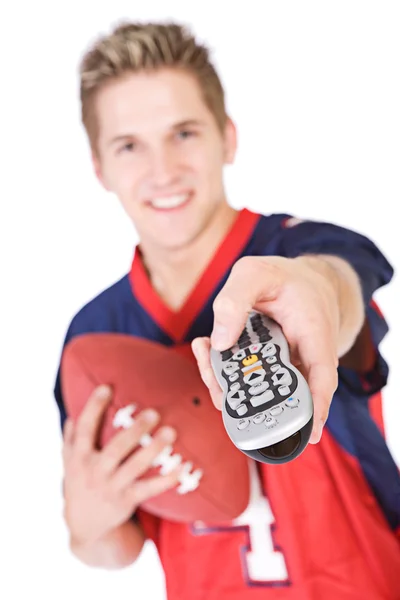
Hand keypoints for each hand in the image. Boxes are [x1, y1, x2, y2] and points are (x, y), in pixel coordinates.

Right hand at [62, 385, 181, 545]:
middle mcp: (95, 471)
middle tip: (153, 413)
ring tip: (171, 432)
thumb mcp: (70, 462)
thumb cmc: (81, 483)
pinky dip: (168, 478)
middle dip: (134, 431)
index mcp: (79, 457)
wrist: (86, 527)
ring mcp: (112, 487)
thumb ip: (72, 439)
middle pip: (116, 448)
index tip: (107, 387)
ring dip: (154, 450)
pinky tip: (184, 466)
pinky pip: (150, 488)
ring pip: (136, 467)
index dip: (94, 408)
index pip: (85, 428)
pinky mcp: (128, 500)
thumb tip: (73, 415)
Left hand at [192, 255, 339, 444]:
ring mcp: (282, 364)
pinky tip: (203, 347)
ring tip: (203, 354)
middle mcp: (301, 358)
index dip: (316, 409)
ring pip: (257, 390)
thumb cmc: (283, 278)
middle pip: (280, 393)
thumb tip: (219, 342)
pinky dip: (221, 369)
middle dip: (242, 398)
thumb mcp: (254, 273)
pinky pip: (244, 377)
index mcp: (313, 336)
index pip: (321, 379)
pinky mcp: (264, 364)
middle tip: (215, 385)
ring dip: (224, 383)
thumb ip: (234, 300)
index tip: (308, 434)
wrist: (296, 280)